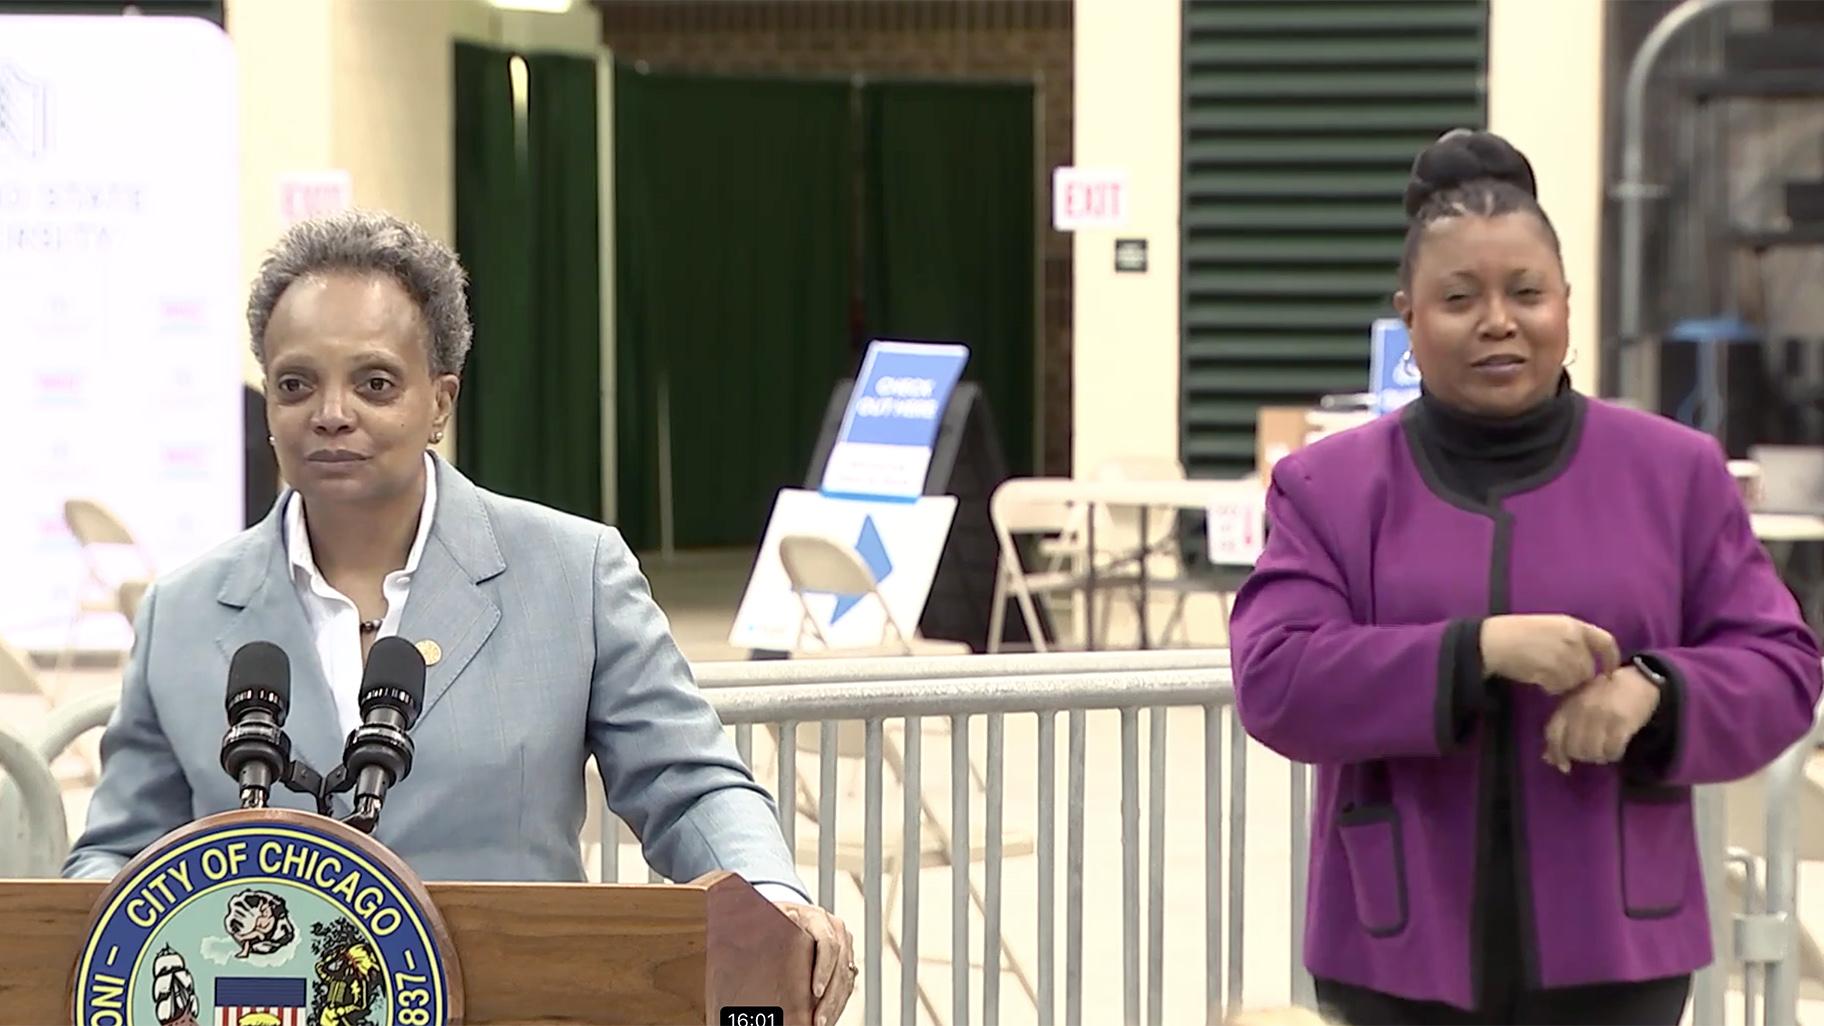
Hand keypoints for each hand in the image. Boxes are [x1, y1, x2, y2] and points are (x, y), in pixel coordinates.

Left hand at [777, 902, 855, 1025]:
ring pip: (847, 979)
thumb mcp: (772, 916)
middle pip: (840, 967)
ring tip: (821, 1023)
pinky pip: (846, 985)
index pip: (829, 944)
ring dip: (835, 1005)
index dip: (824, 969)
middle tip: (817, 1019)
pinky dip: (837, 1004)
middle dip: (830, 997)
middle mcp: (836, 930)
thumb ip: (771, 922)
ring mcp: (844, 945)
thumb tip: (772, 927)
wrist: (792, 913)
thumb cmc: (778, 917)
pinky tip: (827, 1018)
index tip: (815, 991)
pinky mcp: (846, 960)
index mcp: (818, 917)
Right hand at [1479, 614, 1620, 694]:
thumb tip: (1588, 658)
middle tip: (1559, 677)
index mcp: (1572, 624)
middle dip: (1578, 676)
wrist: (1490, 642)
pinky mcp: (1550, 671)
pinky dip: (1550, 688)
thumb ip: (1571, 639)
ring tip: (1544, 676)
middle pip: (1589, 668)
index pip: (1606, 641)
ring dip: (1563, 684)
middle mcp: (1572, 639)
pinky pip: (1559, 687)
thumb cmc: (1514, 633)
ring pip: (1575, 680)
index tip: (1610, 671)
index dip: (1611, 658)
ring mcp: (1562, 656)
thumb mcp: (1547, 626)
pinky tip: (1537, 680)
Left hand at [1543, 667, 1661, 771]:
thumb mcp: (1579, 703)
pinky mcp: (1622, 724)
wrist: (1638, 679)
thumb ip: (1562, 727)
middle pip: (1574, 747)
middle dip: (1580, 756)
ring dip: (1597, 757)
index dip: (1556, 753)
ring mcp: (1602, 718)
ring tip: (1602, 753)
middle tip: (1589, 755)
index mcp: (1568, 704)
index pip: (1553, 733)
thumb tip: (1548, 758)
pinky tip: (1614, 751)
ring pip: (1592, 752)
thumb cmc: (1604, 692)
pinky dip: (1612, 755)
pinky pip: (1612, 750)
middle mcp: (1582, 711)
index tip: (1562, 765)